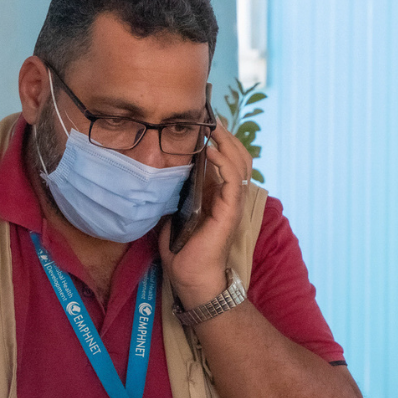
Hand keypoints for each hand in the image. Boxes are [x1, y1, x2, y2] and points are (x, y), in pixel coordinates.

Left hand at [159, 122, 253, 308]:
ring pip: (240, 164)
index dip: (220, 141)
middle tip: (211, 118)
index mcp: (218, 197)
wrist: (192, 280)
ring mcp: (232, 204)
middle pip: (238, 157)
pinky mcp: (229, 211)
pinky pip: (232, 180)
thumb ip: (171, 202)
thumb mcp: (172, 220)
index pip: (227, 162)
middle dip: (226, 136)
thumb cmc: (183, 255)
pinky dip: (225, 162)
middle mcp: (229, 198)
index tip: (205, 122)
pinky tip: (213, 150)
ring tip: (213, 127)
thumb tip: (158, 186)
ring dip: (227, 143)